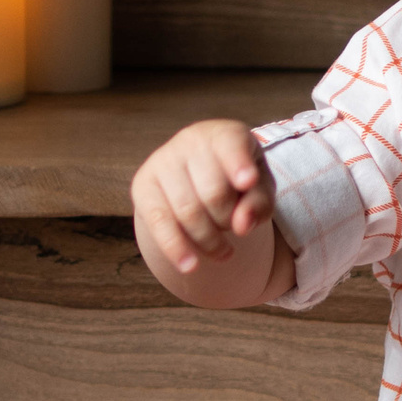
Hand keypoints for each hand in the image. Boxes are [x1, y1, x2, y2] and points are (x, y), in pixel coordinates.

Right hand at [132, 120, 275, 275]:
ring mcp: (162, 160)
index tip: (248, 181)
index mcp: (224, 134)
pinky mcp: (142, 185)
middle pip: (214, 193)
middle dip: (228, 222)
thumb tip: (242, 226)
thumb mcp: (260, 190)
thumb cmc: (237, 181)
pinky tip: (190, 266)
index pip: (231, 147)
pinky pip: (158, 222)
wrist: (198, 175)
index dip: (238, 164)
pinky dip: (176, 248)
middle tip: (233, 228)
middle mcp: (190, 140)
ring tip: (223, 251)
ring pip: (188, 212)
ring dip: (209, 241)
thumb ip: (259, 204)